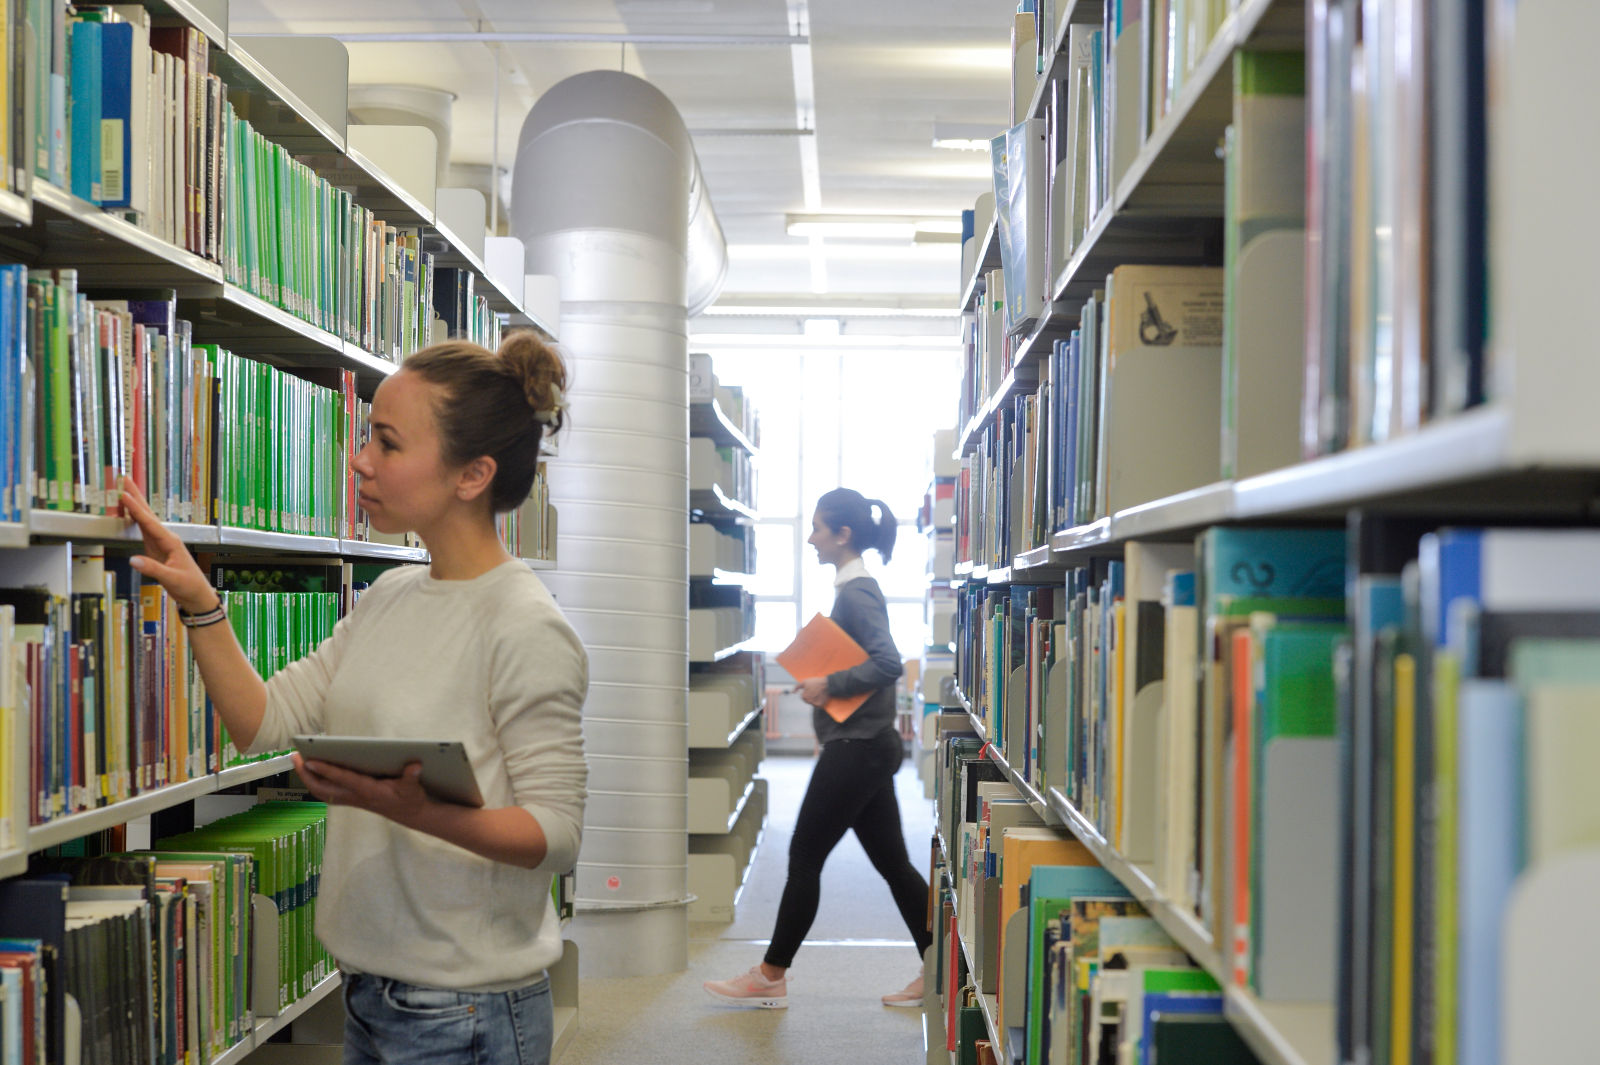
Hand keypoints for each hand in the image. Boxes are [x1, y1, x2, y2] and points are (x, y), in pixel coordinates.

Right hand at [120, 477, 217, 612]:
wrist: (196, 594)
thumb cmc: (189, 586)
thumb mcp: (172, 579)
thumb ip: (153, 569)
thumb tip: (133, 560)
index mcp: (170, 542)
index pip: (149, 522)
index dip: (136, 509)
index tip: (125, 495)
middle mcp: (166, 538)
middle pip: (148, 514)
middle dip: (137, 496)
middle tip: (125, 479)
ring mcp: (161, 542)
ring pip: (145, 519)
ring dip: (135, 504)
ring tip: (124, 490)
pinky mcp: (156, 549)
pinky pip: (143, 529)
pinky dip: (135, 518)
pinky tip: (130, 512)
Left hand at [292, 754, 431, 826]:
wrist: (411, 814)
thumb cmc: (410, 798)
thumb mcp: (413, 788)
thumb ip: (412, 777)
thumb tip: (415, 765)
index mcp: (368, 792)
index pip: (343, 779)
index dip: (326, 770)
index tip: (310, 760)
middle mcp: (355, 797)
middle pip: (322, 788)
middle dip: (306, 774)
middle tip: (295, 755)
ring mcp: (351, 799)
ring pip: (321, 790)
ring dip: (308, 776)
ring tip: (298, 759)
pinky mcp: (351, 798)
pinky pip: (327, 790)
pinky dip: (316, 780)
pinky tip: (312, 768)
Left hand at [795, 677, 829, 707]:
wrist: (827, 684)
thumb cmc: (815, 682)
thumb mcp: (804, 682)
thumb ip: (796, 687)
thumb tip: (792, 693)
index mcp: (804, 697)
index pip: (803, 697)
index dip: (807, 692)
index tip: (811, 689)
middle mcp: (809, 702)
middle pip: (807, 701)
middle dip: (810, 696)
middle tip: (815, 691)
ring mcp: (815, 704)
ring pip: (812, 703)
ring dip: (814, 699)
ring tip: (818, 693)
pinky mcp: (820, 705)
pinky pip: (817, 705)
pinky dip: (819, 701)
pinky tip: (821, 696)